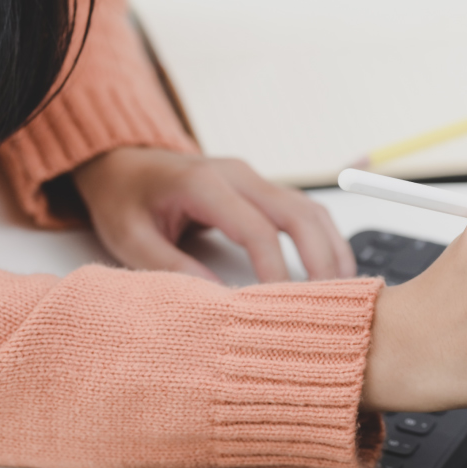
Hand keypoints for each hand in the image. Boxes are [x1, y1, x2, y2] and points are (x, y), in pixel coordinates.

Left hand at [72, 147, 355, 282]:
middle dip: (320, 259)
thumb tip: (216, 299)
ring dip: (331, 248)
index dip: (276, 269)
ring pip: (310, 209)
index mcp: (204, 184)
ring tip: (342, 289)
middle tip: (329, 300)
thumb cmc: (126, 199)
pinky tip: (332, 267)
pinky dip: (324, 238)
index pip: (257, 229)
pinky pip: (305, 210)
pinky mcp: (262, 188)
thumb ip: (169, 266)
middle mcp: (238, 174)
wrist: (123, 162)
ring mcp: (254, 178)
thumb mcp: (130, 237)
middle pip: (298, 213)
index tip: (282, 305)